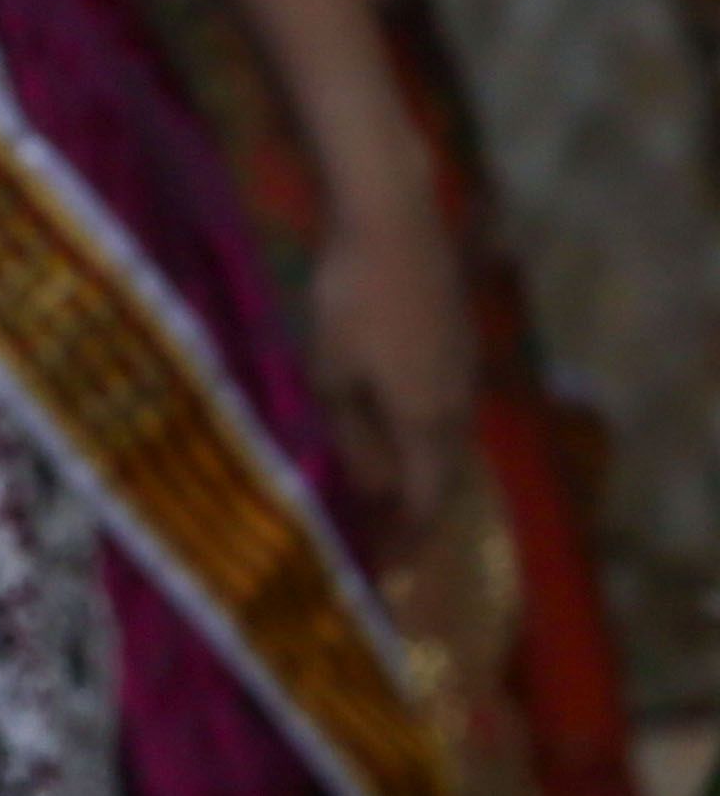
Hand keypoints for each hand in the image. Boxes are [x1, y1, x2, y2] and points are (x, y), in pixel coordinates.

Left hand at [304, 169, 477, 547]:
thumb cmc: (352, 298)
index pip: (423, 502)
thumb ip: (351, 436)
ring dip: (416, 474)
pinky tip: (389, 433)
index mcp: (428, 422)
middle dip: (413, 515)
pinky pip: (441, 408)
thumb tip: (371, 490)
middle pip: (441, 477)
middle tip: (381, 542)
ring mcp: (464, 371)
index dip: (404, 541)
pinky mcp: (457, 341)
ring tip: (381, 497)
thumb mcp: (332, 373)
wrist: (395, 222)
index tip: (382, 573)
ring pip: (443, 442)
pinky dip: (418, 435)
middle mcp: (458, 405)